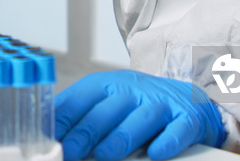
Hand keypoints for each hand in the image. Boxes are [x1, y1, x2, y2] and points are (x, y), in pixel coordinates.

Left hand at [55, 70, 225, 160]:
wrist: (189, 101)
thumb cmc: (140, 107)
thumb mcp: (111, 103)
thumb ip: (84, 117)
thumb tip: (50, 135)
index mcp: (113, 84)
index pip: (85, 96)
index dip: (66, 118)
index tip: (50, 140)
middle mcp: (137, 90)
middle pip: (110, 108)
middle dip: (87, 131)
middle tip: (69, 152)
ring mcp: (163, 103)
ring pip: (142, 118)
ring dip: (122, 137)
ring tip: (105, 154)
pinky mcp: (187, 119)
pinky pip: (177, 130)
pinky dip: (166, 142)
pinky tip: (155, 153)